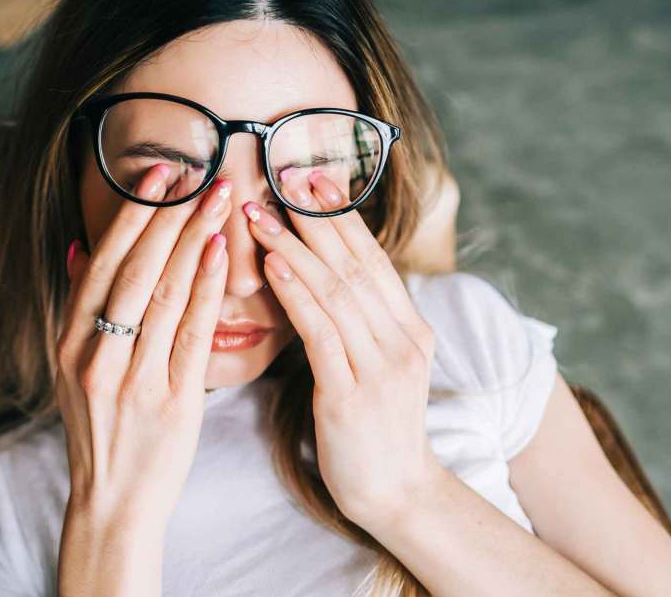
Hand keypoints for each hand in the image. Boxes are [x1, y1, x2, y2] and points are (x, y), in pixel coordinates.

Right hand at [55, 163, 232, 528]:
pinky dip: (204, 289)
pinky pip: (190, 334)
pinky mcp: (170, 401)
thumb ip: (78, 308)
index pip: (101, 263)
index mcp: (70, 343)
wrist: (113, 502)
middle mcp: (95, 356)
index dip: (132, 214)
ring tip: (219, 198)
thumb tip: (78, 247)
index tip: (158, 173)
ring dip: (193, 239)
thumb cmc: (101, 429)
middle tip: (199, 171)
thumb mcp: (73, 368)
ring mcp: (132, 379)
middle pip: (133, 270)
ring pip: (163, 294)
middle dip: (168, 215)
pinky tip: (220, 254)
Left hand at [243, 168, 448, 528]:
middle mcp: (403, 340)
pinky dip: (296, 294)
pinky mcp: (352, 395)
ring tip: (259, 213)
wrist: (396, 494)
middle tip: (282, 175)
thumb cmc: (373, 428)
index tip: (311, 178)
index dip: (341, 217)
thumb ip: (361, 322)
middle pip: (354, 264)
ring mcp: (381, 366)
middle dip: (316, 217)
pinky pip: (321, 332)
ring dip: (294, 247)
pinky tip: (271, 266)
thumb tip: (325, 275)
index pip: (372, 259)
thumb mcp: (377, 366)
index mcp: (411, 329)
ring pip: (335, 291)